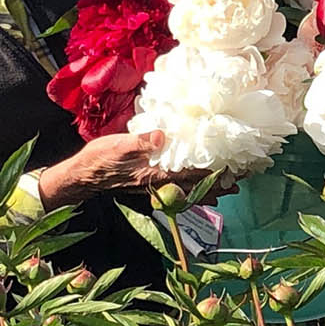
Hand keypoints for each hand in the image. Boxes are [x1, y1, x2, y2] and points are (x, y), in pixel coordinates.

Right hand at [38, 131, 227, 208]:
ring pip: (188, 189)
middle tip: (242, 178)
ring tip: (230, 186)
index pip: (192, 173)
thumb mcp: (118, 145)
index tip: (235, 167)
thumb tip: (162, 136)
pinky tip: (200, 186)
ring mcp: (154, 186)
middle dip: (218, 182)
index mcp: (155, 174)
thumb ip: (140, 142)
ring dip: (209, 187)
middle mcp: (159, 184)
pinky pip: (178, 188)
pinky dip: (193, 188)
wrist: (82, 176)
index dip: (214, 171)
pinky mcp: (149, 184)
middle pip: (195, 185)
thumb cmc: (99, 159)